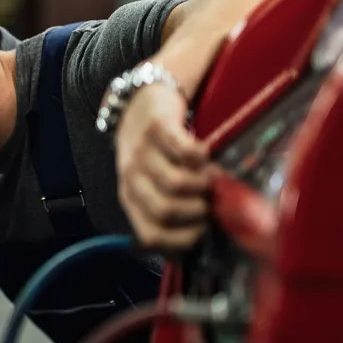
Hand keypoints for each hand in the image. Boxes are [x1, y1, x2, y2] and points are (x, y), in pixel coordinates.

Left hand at [114, 83, 212, 251]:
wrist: (139, 104)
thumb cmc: (155, 153)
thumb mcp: (153, 183)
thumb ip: (172, 207)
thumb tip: (208, 235)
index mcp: (130, 198)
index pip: (151, 235)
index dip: (183, 238)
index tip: (205, 230)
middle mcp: (131, 177)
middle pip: (165, 210)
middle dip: (197, 211)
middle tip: (212, 201)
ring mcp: (141, 152)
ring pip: (174, 183)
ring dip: (202, 184)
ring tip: (212, 178)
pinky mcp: (157, 127)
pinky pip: (183, 151)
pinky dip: (201, 157)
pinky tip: (206, 155)